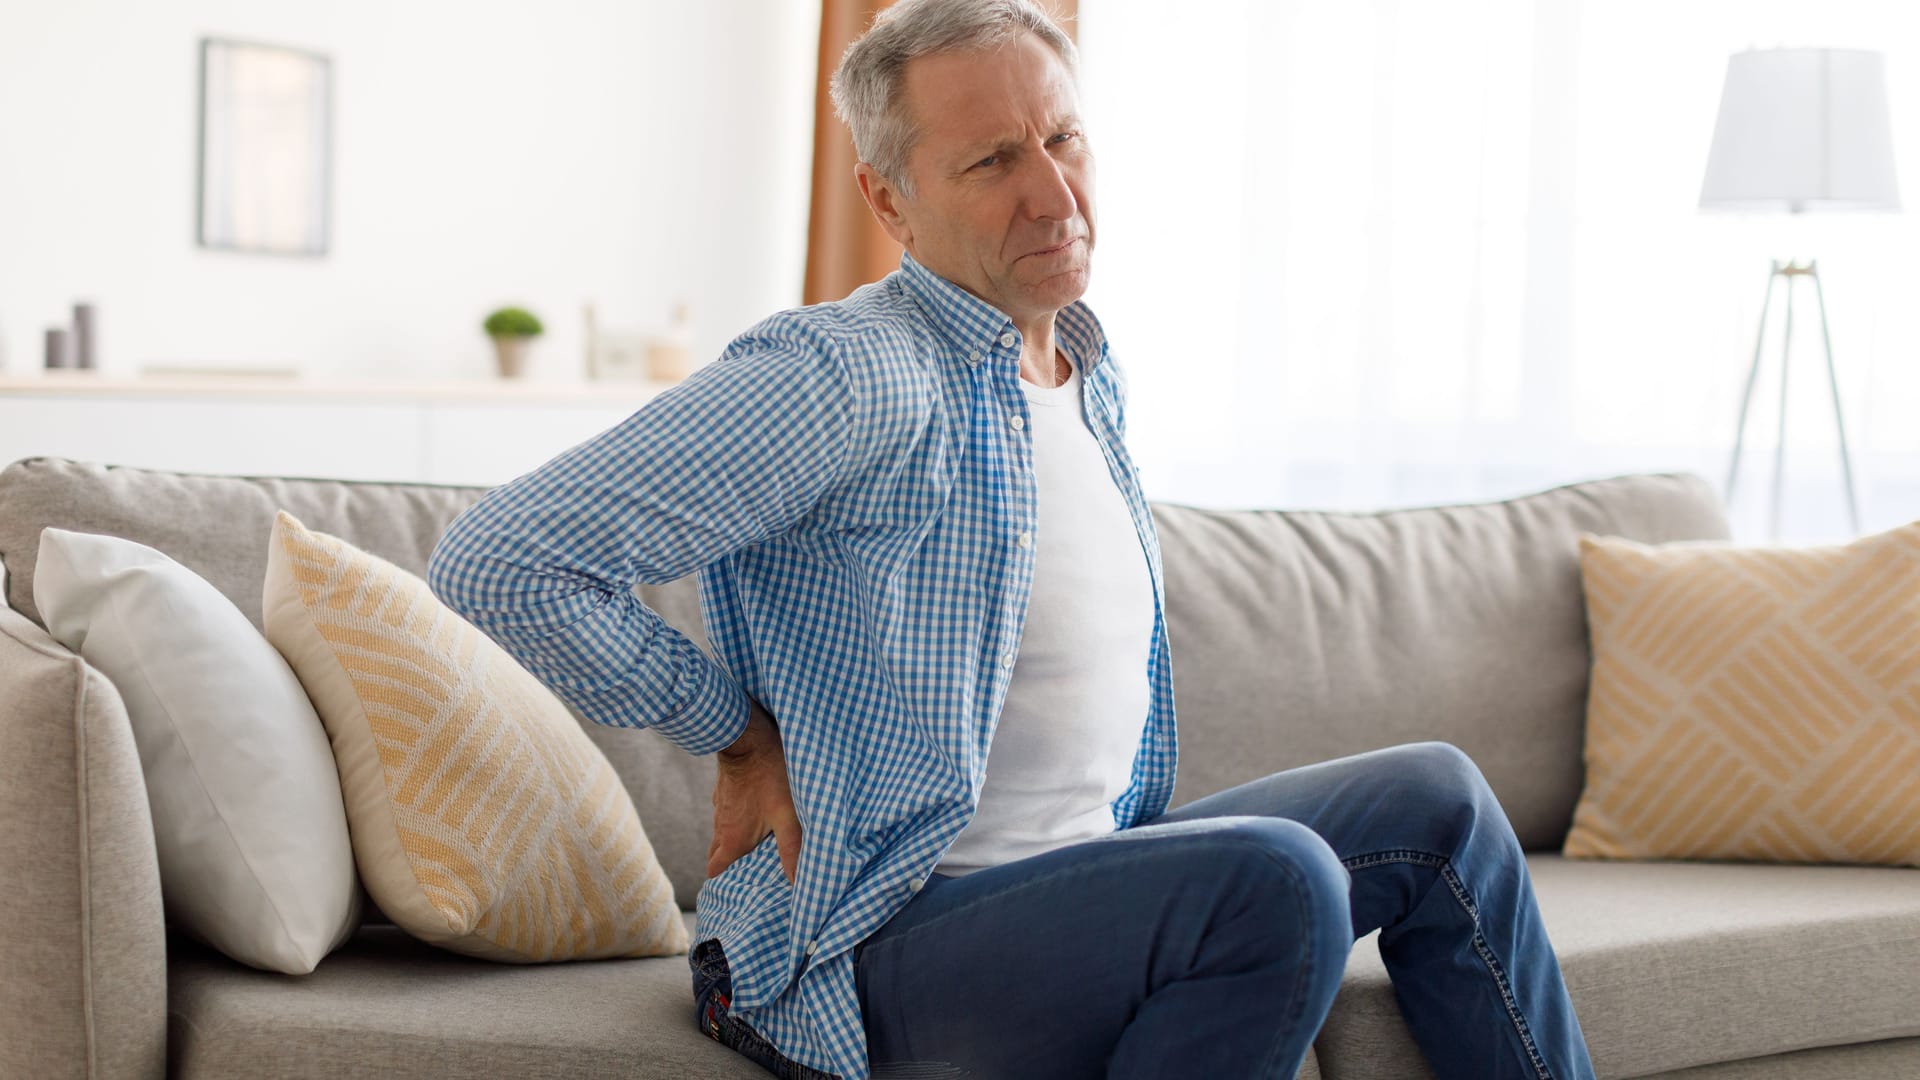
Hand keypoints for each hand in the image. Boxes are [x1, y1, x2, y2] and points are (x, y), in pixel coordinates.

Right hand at [707, 700, 801, 885]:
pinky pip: (727, 813)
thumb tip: (798, 884)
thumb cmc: (769, 774)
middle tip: (748, 874)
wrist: (747, 734)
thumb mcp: (788, 815)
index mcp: (733, 840)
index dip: (723, 885)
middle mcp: (721, 826)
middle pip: (718, 856)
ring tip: (756, 848)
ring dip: (735, 844)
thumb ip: (793, 850)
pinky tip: (755, 816)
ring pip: (723, 834)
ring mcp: (721, 807)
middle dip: (729, 868)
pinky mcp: (725, 790)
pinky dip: (737, 821)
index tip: (735, 892)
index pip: (715, 873)